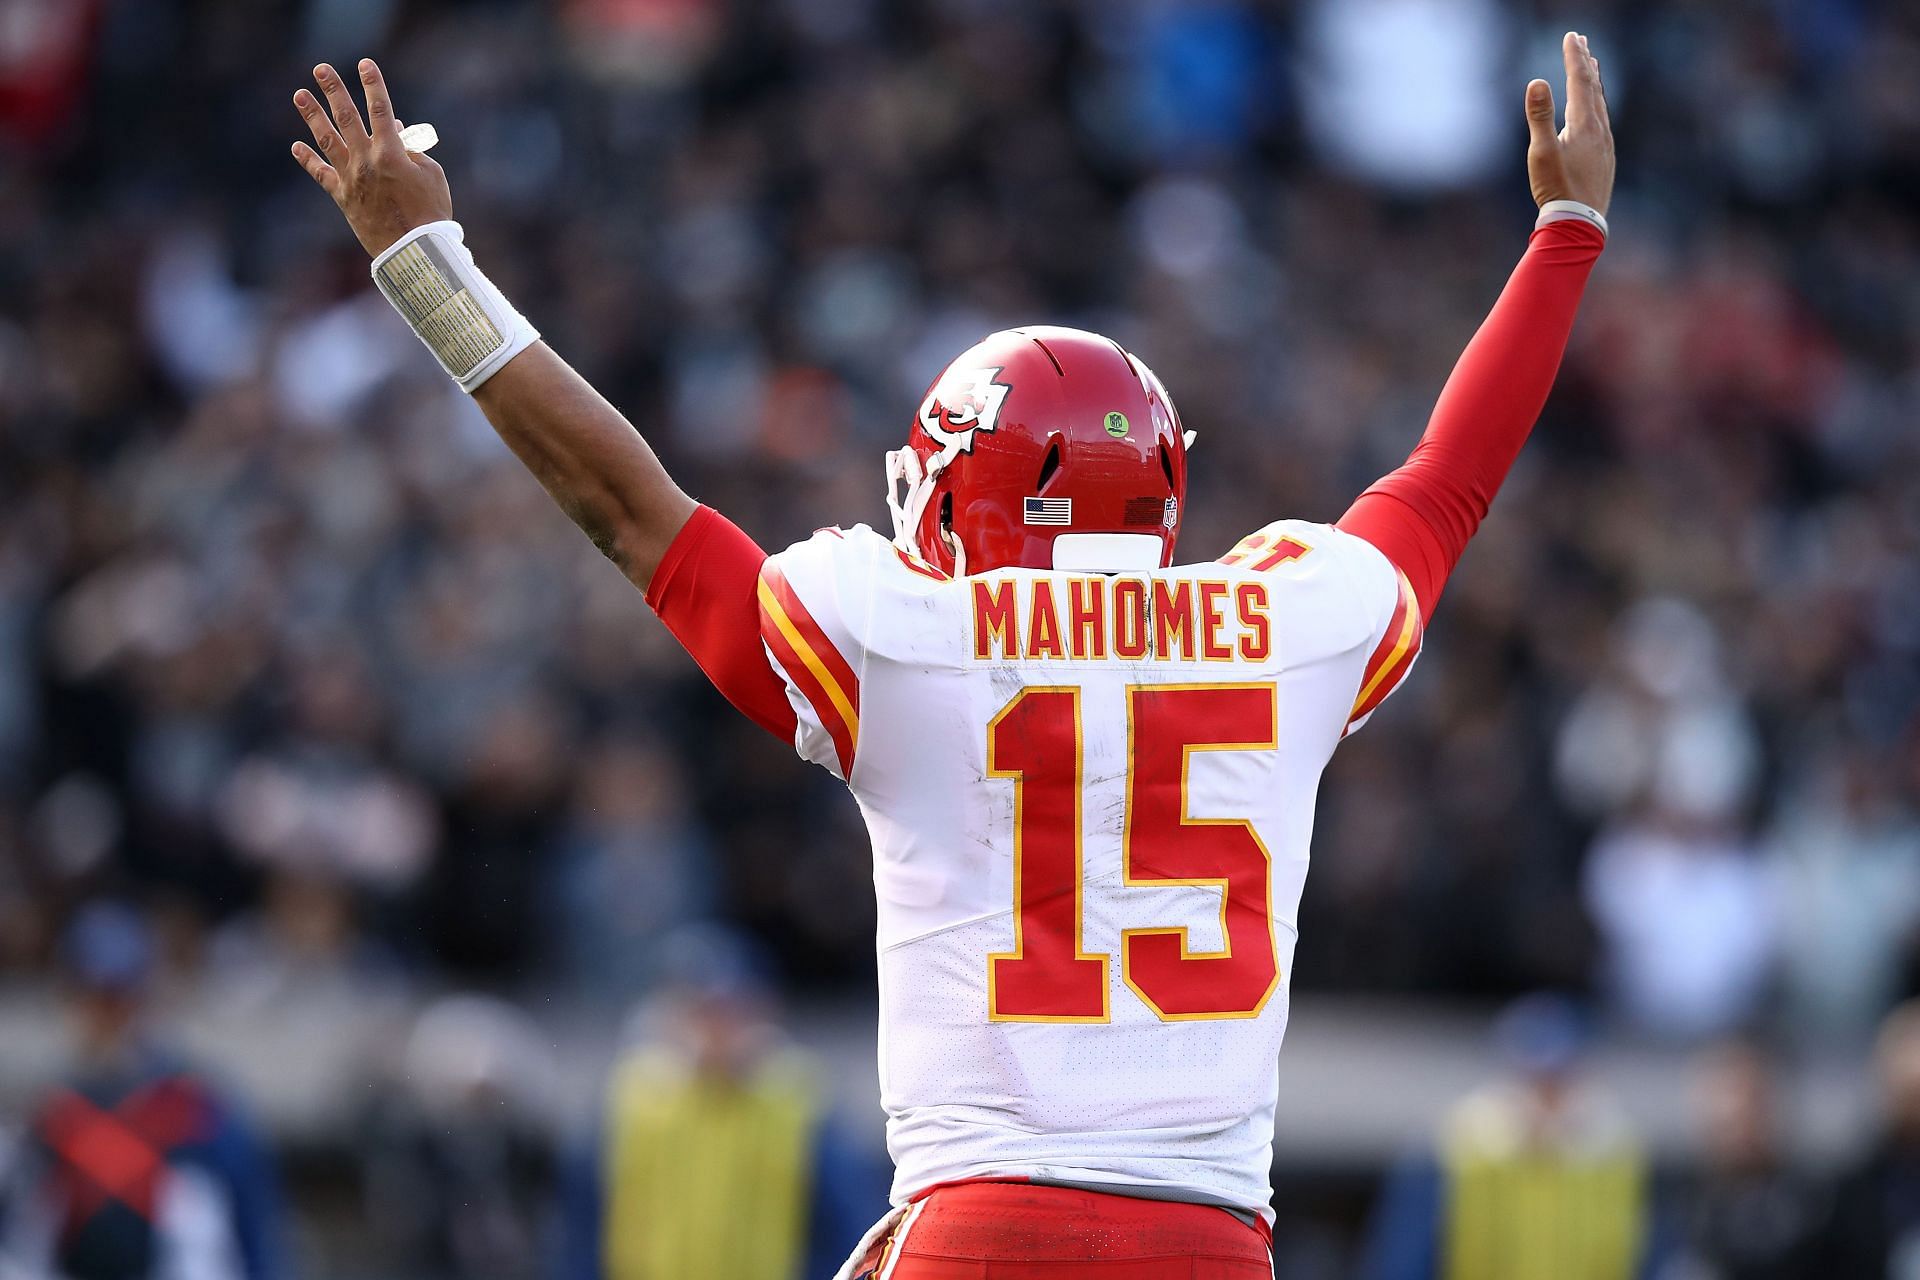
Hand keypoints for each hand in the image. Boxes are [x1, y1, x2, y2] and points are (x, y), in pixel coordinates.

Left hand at [291, 60, 452, 257]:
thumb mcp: (432, 176)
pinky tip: (296, 145)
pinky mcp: (343, 198)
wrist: (414, 251)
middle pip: (346, 118)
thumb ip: (412, 150)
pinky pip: (322, 175)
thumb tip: (394, 131)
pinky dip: (308, 160)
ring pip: (327, 140)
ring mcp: (351, 179)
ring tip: (299, 94)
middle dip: (333, 90)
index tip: (364, 63)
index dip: (373, 85)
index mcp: (391, 153)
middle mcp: (365, 161)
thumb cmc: (431, 213)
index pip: (380, 110)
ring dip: (312, 116)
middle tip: (320, 69)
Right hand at [1525, 32, 1614, 215]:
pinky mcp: (1605, 159)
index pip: (1580, 81)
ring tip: (1592, 68)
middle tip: (1582, 41)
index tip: (1571, 36)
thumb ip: (1539, 116)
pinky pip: (1603, 122)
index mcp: (1584, 124)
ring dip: (1595, 83)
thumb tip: (1537, 81)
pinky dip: (1598, 106)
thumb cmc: (1557, 189)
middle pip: (1594, 88)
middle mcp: (1600, 130)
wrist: (1580, 224)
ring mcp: (1605, 145)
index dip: (1574, 57)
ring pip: (1601, 104)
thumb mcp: (1541, 152)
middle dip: (1586, 63)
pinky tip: (1594, 113)